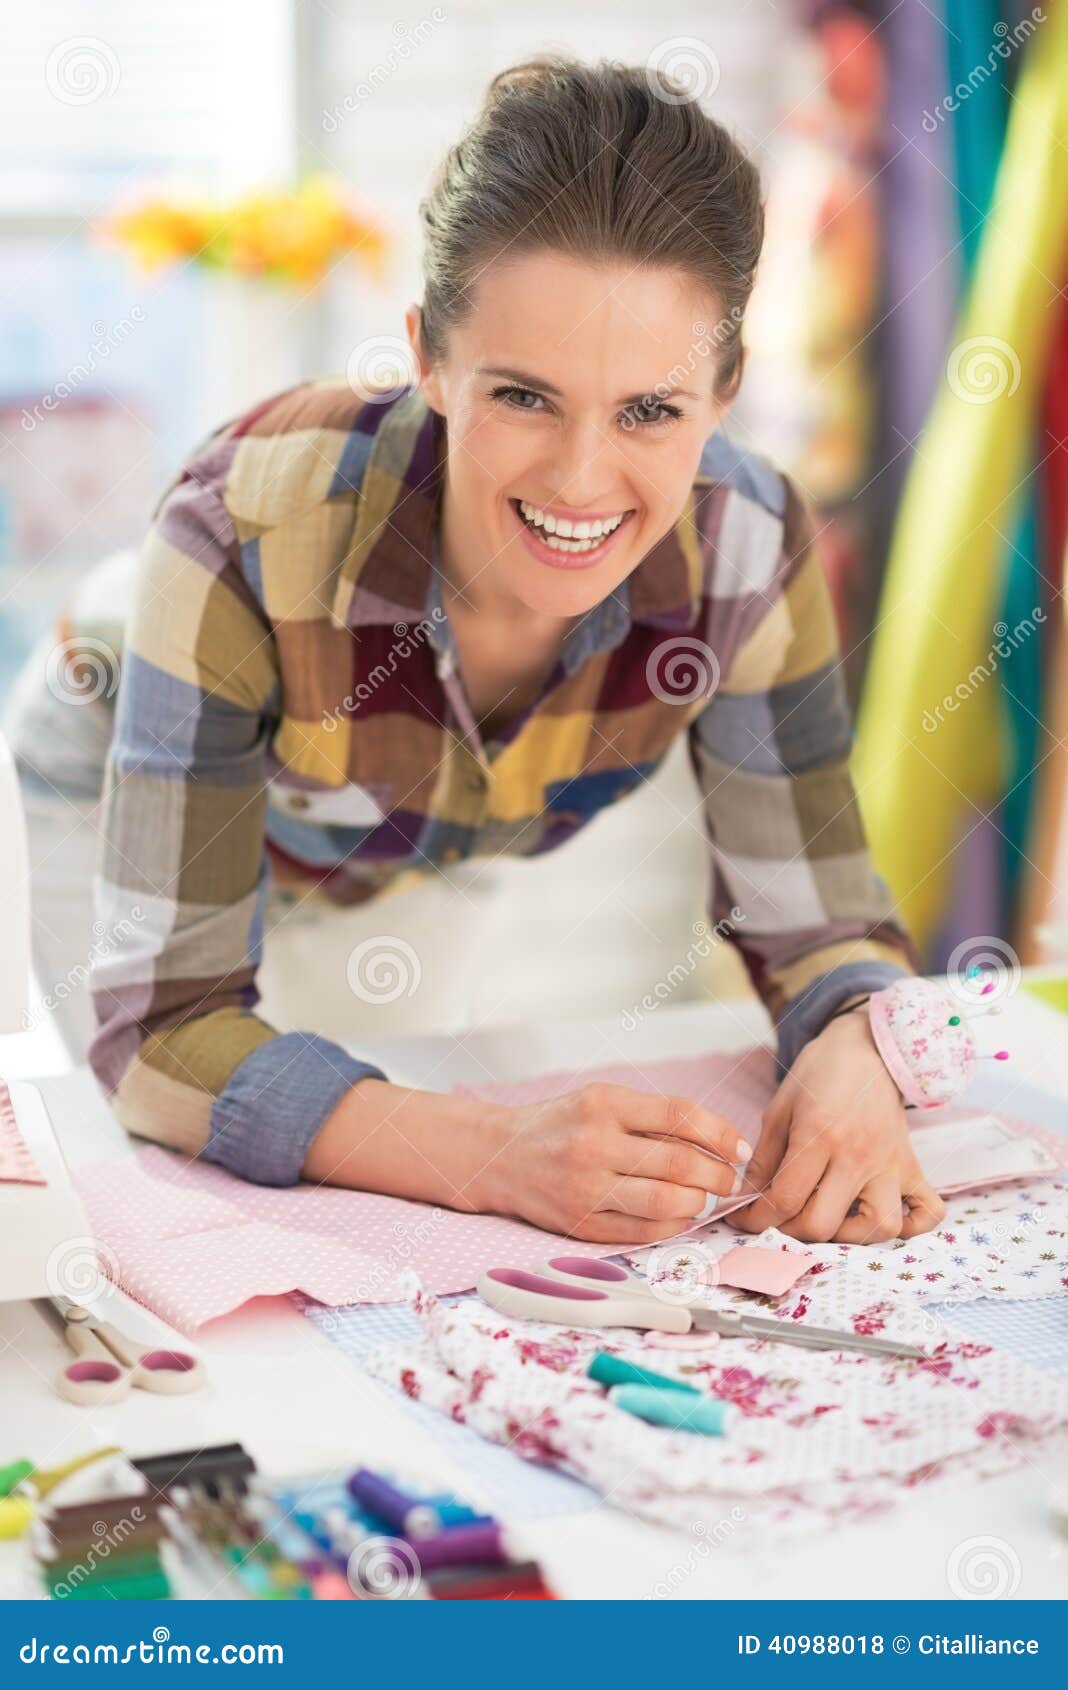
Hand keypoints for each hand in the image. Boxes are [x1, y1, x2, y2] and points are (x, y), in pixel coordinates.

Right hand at [483, 1082, 752, 1243]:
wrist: (500, 1157)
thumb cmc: (563, 1124)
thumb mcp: (601, 1100)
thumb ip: (652, 1117)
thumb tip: (718, 1143)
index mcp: (603, 1104)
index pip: (680, 1114)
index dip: (721, 1133)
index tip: (740, 1148)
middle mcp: (594, 1144)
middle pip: (679, 1162)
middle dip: (719, 1174)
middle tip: (731, 1180)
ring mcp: (586, 1188)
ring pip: (665, 1202)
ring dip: (699, 1203)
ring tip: (706, 1198)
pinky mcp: (581, 1224)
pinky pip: (642, 1232)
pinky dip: (673, 1226)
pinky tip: (682, 1217)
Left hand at [731, 1008, 945, 1243]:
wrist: (869, 1047)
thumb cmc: (819, 1074)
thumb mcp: (779, 1109)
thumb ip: (764, 1158)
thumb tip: (747, 1198)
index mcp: (819, 1135)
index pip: (785, 1199)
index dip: (757, 1218)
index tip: (745, 1218)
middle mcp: (858, 1155)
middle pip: (824, 1224)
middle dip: (793, 1230)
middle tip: (783, 1216)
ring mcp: (891, 1163)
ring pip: (880, 1228)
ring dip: (850, 1234)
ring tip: (831, 1213)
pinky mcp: (912, 1166)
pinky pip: (928, 1212)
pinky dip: (911, 1226)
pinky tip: (881, 1214)